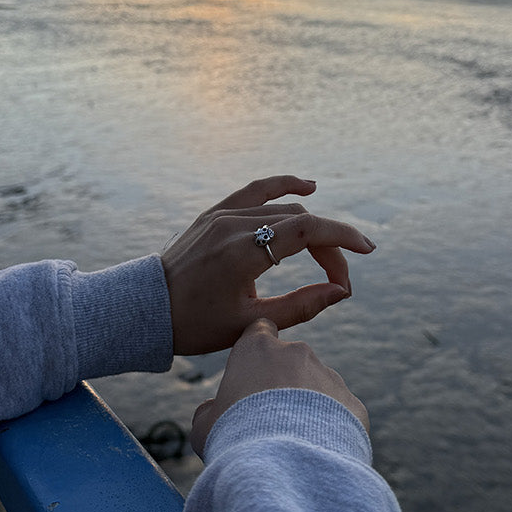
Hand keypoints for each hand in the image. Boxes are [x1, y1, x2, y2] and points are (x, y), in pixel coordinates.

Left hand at [160, 175, 374, 355]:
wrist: (145, 309)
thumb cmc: (194, 324)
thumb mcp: (250, 324)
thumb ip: (300, 306)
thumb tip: (340, 291)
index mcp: (242, 253)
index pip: (308, 231)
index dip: (343, 239)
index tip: (367, 252)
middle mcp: (234, 225)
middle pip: (300, 222)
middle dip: (329, 249)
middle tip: (340, 282)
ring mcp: (222, 215)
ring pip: (283, 209)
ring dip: (312, 229)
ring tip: (329, 254)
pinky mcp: (214, 213)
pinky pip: (256, 191)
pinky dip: (284, 186)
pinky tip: (309, 187)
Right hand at [190, 318, 368, 455]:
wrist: (287, 464)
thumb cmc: (236, 439)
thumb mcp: (204, 427)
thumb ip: (208, 411)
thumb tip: (211, 411)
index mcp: (257, 349)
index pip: (259, 331)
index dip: (255, 351)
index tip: (252, 373)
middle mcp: (296, 353)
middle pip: (290, 361)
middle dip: (284, 384)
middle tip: (270, 420)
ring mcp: (328, 376)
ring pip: (318, 387)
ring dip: (310, 406)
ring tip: (295, 442)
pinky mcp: (352, 403)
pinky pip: (341, 413)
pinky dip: (332, 428)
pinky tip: (318, 452)